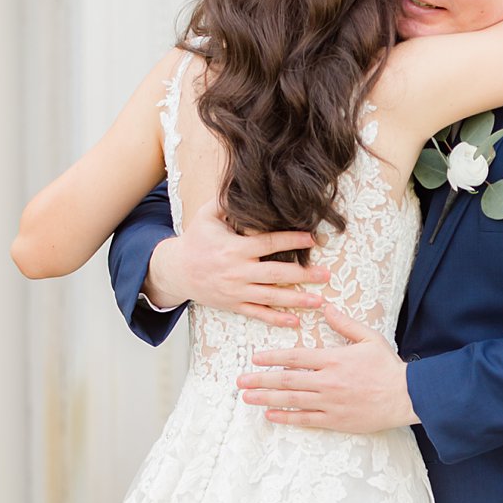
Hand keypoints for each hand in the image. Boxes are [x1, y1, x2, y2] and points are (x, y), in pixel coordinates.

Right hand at [145, 198, 330, 320]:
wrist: (176, 271)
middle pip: (276, 274)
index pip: (269, 244)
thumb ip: (226, 201)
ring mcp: (237, 291)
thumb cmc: (195, 240)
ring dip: (297, 299)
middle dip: (303, 274)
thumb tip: (244, 182)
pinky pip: (258, 314)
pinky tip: (295, 321)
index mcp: (234, 248)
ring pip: (271, 297)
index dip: (292, 241)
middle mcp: (238, 271)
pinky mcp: (234, 305)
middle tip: (326, 274)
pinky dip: (277, 319)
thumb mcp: (207, 216)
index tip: (313, 238)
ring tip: (320, 300)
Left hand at [236, 304, 416, 431]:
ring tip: (247, 398)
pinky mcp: (336, 420)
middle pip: (286, 380)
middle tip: (240, 382)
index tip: (255, 358)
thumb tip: (326, 308)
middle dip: (260, 380)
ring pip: (291, 400)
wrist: (407, 396)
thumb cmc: (388, 367)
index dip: (272, 357)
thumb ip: (345, 324)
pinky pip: (306, 420)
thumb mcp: (369, 338)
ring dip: (267, 399)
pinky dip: (287, 417)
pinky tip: (271, 415)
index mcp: (334, 359)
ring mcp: (330, 403)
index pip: (295, 357)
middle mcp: (327, 382)